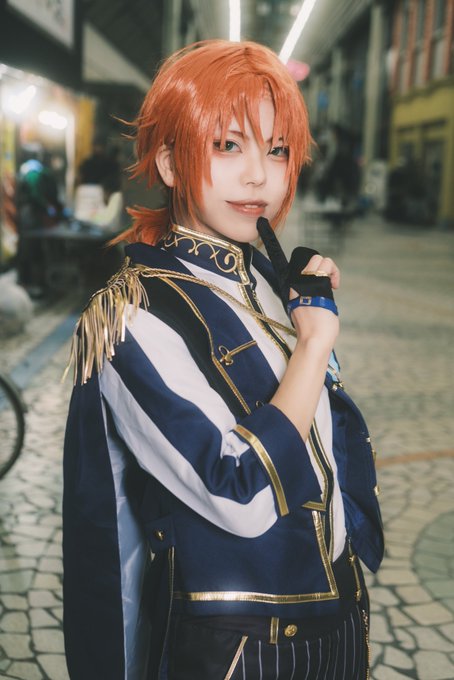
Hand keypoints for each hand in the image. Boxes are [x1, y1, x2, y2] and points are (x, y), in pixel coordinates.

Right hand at [257, 217, 339, 345]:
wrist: (313, 339)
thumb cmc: (313, 329)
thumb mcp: (306, 308)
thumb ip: (309, 296)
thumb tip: (322, 294)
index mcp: (291, 287)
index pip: (282, 262)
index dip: (271, 242)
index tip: (262, 223)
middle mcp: (295, 282)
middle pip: (312, 258)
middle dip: (325, 269)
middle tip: (329, 285)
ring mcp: (304, 282)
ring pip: (322, 260)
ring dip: (332, 272)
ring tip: (332, 288)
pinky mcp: (314, 283)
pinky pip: (327, 267)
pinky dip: (335, 275)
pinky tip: (334, 287)